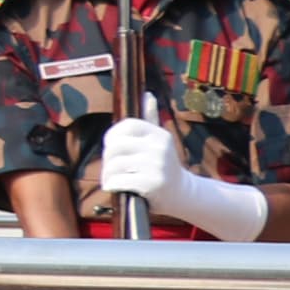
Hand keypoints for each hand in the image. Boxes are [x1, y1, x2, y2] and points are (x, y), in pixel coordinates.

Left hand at [97, 106, 268, 241]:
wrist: (183, 194)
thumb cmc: (164, 166)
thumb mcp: (160, 141)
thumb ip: (151, 119)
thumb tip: (147, 94)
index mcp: (159, 135)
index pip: (127, 125)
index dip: (112, 135)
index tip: (111, 147)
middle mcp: (159, 147)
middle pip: (116, 146)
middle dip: (107, 159)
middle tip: (109, 168)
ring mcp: (157, 165)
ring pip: (115, 165)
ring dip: (107, 175)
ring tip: (110, 180)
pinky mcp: (153, 184)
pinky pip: (120, 181)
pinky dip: (112, 185)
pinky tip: (114, 187)